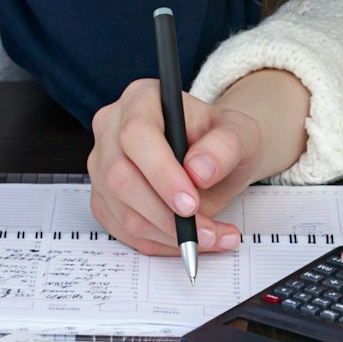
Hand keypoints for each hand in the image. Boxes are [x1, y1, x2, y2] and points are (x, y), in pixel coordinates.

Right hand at [87, 78, 268, 256]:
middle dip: (165, 213)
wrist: (215, 157)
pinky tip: (190, 239)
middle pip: (120, 176)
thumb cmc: (222, 140)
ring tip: (212, 236)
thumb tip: (199, 170)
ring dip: (168, 234)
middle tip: (206, 230)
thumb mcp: (240, 133)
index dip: (161, 173)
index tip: (191, 203)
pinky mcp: (104, 198)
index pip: (136, 134)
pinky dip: (160, 243)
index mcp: (141, 99)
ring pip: (122, 211)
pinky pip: (123, 230)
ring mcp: (102, 165)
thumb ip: (225, 146)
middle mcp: (112, 128)